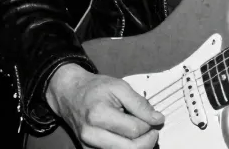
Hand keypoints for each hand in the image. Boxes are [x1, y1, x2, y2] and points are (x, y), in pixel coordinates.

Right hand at [47, 64, 163, 148]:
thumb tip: (157, 119)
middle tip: (152, 130)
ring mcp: (88, 146)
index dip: (149, 125)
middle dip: (147, 140)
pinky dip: (126, 148)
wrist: (71, 94)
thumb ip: (140, 104)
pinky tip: (129, 139)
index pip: (134, 130)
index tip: (153, 118)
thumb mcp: (120, 87)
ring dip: (138, 146)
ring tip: (140, 133)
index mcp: (99, 115)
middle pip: (130, 148)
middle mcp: (91, 135)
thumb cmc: (95, 89)